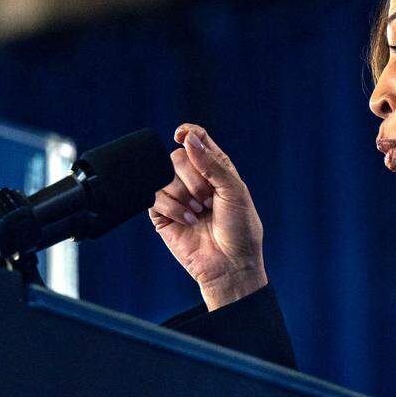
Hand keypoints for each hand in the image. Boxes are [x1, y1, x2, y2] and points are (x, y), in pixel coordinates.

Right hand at [148, 123, 266, 309]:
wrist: (230, 264)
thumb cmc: (240, 229)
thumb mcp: (233, 190)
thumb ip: (211, 163)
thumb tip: (187, 137)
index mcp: (215, 169)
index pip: (197, 139)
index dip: (189, 133)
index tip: (182, 135)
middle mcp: (194, 180)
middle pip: (178, 156)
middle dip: (193, 176)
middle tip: (208, 199)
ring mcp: (177, 197)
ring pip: (164, 175)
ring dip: (184, 194)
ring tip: (200, 212)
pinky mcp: (162, 214)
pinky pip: (155, 196)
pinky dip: (173, 207)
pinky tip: (188, 220)